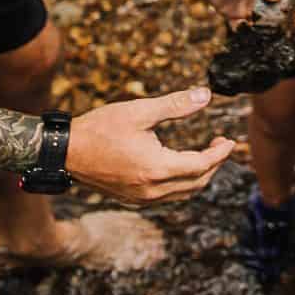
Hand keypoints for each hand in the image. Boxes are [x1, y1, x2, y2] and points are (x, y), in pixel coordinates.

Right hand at [67, 87, 234, 202]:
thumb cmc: (100, 128)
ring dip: (200, 176)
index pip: (202, 166)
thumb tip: (205, 96)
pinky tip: (181, 165)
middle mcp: (152, 190)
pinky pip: (168, 197)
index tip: (229, 140)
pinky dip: (183, 184)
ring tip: (205, 153)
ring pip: (184, 194)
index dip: (220, 153)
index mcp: (156, 168)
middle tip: (220, 144)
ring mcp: (142, 198)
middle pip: (197, 183)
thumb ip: (176, 105)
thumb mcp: (140, 111)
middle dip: (214, 164)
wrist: (66, 151)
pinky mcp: (133, 199)